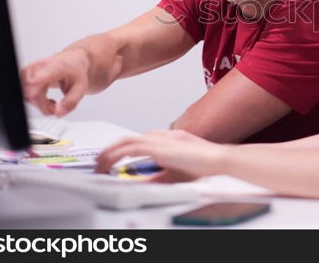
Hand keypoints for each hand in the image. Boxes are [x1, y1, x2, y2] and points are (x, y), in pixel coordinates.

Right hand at [21, 48, 90, 116]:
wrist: (72, 60)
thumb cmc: (76, 71)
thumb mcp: (81, 87)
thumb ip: (71, 102)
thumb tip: (58, 114)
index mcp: (54, 67)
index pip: (38, 79)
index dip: (32, 90)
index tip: (33, 97)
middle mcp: (39, 66)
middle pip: (30, 93)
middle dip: (43, 106)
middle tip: (56, 107)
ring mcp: (29, 70)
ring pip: (26, 95)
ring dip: (39, 104)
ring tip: (53, 102)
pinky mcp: (24, 74)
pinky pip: (24, 93)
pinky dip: (34, 100)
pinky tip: (44, 97)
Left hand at [95, 129, 225, 180]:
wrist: (219, 161)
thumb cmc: (205, 167)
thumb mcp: (176, 174)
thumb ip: (159, 176)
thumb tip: (142, 183)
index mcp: (170, 140)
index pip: (142, 140)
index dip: (125, 148)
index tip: (115, 158)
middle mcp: (164, 136)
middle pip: (131, 138)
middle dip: (113, 149)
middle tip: (100, 161)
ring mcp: (161, 140)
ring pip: (128, 141)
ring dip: (111, 152)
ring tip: (100, 164)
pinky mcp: (159, 147)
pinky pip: (132, 148)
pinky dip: (118, 154)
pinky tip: (110, 162)